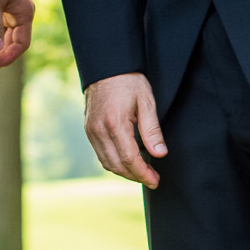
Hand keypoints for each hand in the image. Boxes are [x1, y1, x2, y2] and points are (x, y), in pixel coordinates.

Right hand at [83, 72, 166, 187]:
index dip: (143, 173)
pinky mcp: (89, 130)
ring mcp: (91, 131)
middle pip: (117, 166)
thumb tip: (160, 154)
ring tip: (142, 173)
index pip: (130, 159)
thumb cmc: (129, 82)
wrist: (106, 68)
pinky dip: (115, 163)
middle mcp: (99, 131)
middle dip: (136, 176)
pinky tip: (128, 162)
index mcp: (114, 124)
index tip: (155, 181)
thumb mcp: (146, 102)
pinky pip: (101, 155)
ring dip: (125, 173)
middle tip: (152, 179)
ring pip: (107, 163)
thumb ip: (152, 130)